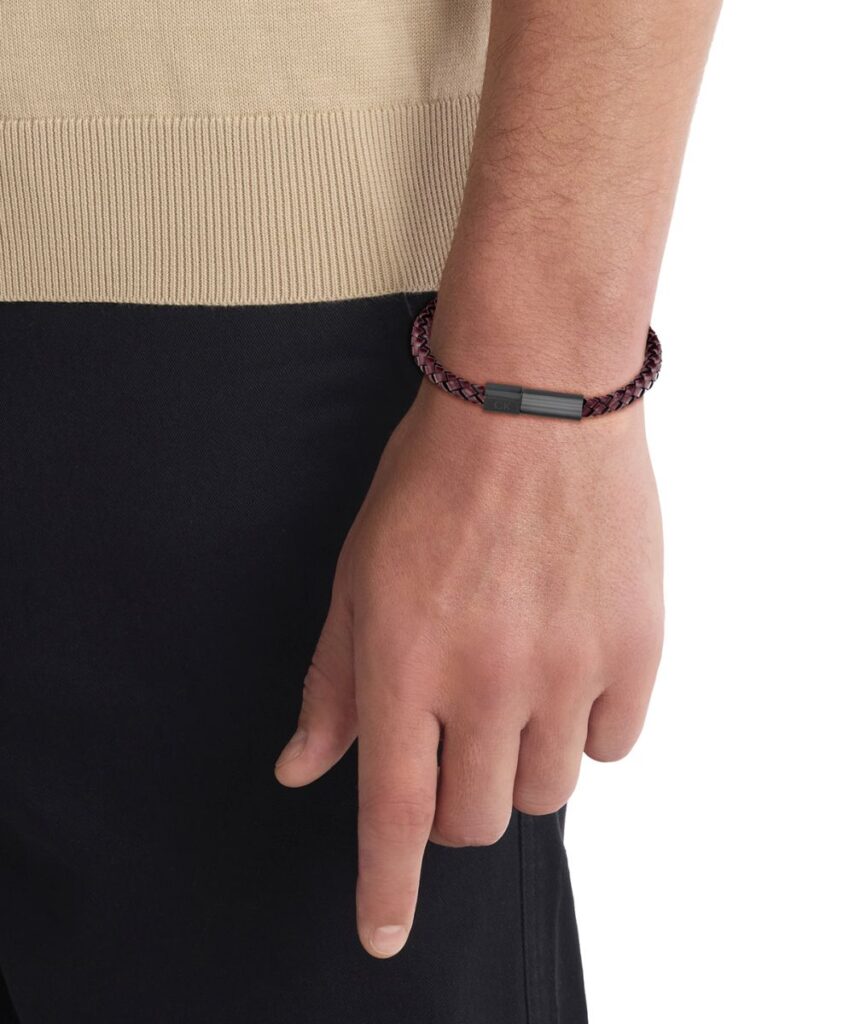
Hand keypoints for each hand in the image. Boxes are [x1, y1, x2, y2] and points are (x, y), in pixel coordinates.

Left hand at [274, 375, 663, 958]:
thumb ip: (332, 684)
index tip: (382, 935)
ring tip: (515, 691)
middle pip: (476, 819)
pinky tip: (568, 670)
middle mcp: (488, 681)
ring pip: (548, 791)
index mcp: (406, 665)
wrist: (534, 402)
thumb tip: (299, 768)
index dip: (385, 891)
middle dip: (455, 803)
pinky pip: (615, 744)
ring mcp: (569, 668)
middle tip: (454, 746)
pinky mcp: (634, 648)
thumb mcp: (357, 577)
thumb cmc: (432, 480)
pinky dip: (586, 727)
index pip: (392, 813)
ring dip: (521, 763)